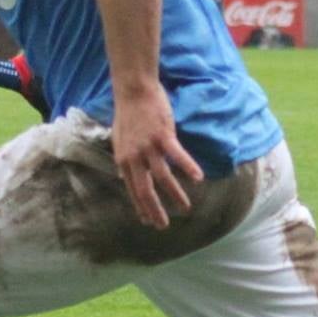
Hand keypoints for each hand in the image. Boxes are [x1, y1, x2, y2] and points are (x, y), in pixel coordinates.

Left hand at [110, 83, 205, 229]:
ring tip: (186, 208)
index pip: (132, 189)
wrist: (133, 91)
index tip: (148, 221)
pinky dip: (188, 168)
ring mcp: (148, 147)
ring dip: (175, 194)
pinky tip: (198, 178)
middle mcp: (134, 157)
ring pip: (162, 177)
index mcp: (124, 159)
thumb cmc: (128, 113)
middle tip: (164, 225)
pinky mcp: (163, 136)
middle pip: (145, 190)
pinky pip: (177, 156)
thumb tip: (124, 175)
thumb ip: (125, 158)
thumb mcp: (119, 140)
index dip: (140, 206)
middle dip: (155, 210)